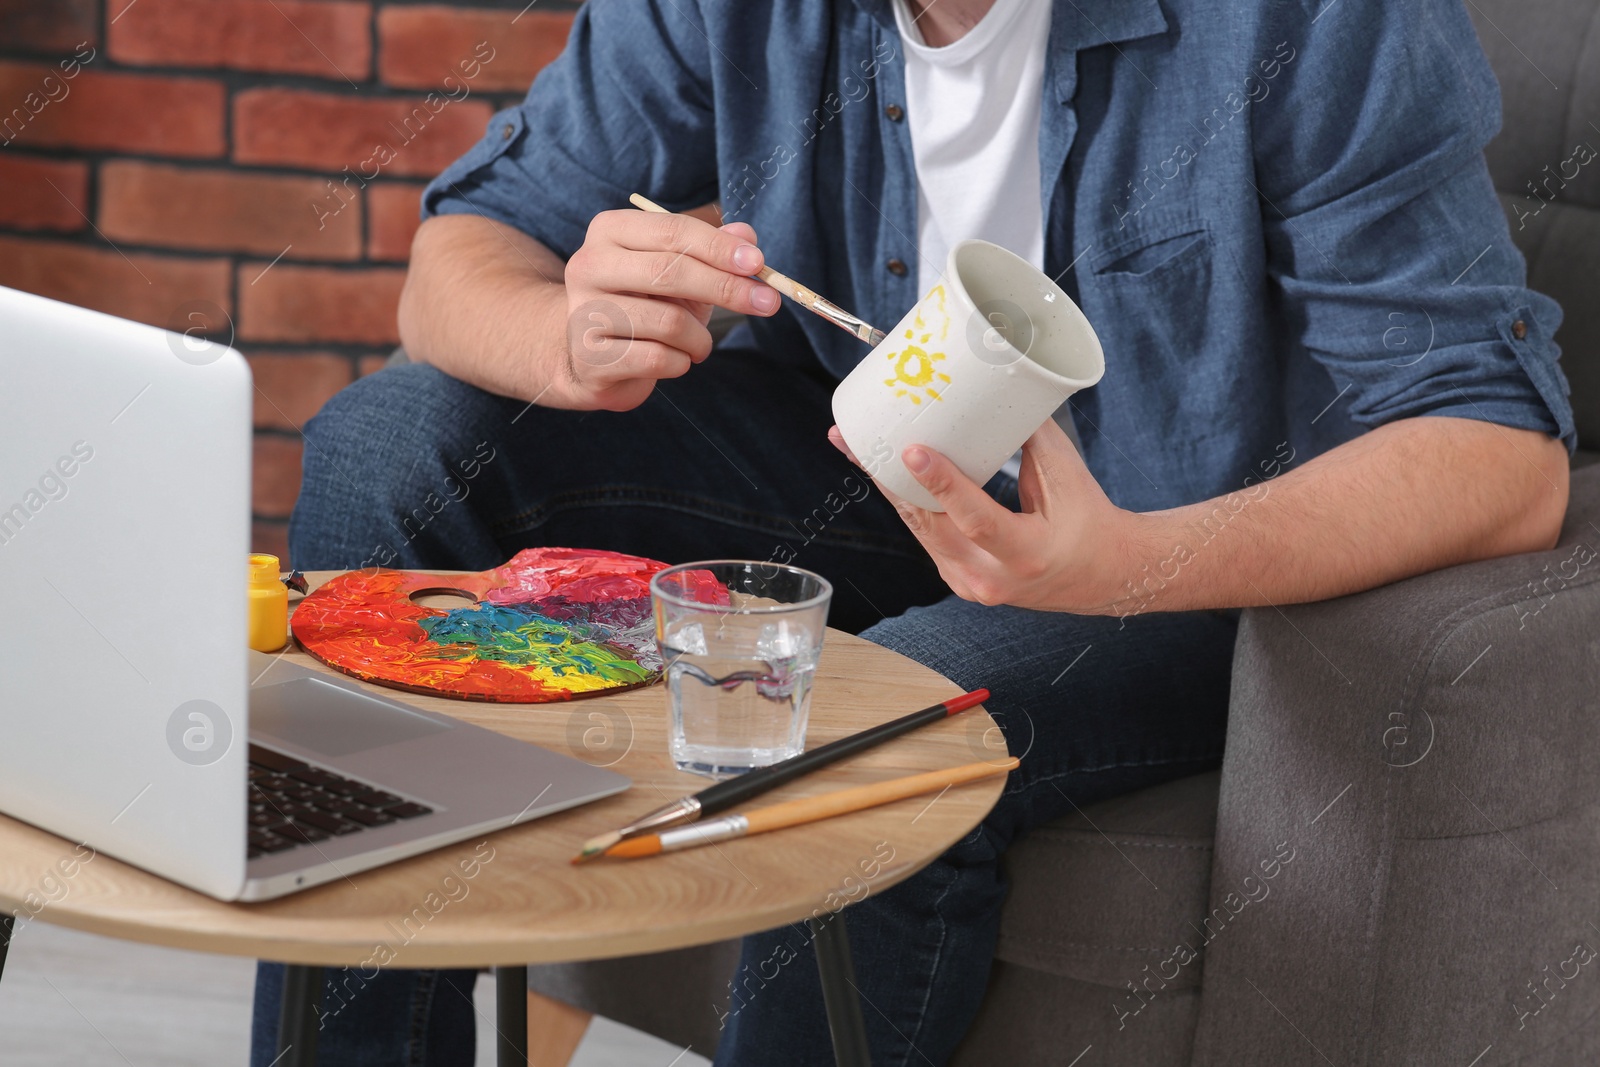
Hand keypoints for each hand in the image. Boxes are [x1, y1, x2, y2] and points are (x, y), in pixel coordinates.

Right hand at [561, 209, 780, 409]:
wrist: (593, 358)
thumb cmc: (643, 305)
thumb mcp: (680, 273)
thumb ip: (712, 251)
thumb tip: (748, 238)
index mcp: (610, 231)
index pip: (672, 231)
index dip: (719, 247)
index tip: (759, 263)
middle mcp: (589, 265)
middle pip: (670, 272)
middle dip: (726, 288)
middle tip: (767, 303)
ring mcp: (585, 312)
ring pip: (669, 322)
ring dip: (700, 338)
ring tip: (700, 345)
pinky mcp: (590, 357)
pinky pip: (657, 359)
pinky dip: (681, 362)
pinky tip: (676, 360)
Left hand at [833, 421, 1148, 611]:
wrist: (1100, 574)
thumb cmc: (1087, 518)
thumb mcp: (1066, 474)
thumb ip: (1029, 433)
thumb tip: (993, 383)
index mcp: (1027, 554)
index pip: (975, 520)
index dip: (942, 485)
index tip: (913, 450)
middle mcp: (992, 578)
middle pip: (929, 526)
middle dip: (890, 480)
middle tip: (857, 441)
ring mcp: (969, 585)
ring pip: (918, 530)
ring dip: (886, 488)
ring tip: (854, 448)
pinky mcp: (957, 580)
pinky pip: (924, 537)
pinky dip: (905, 502)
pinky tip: (881, 473)